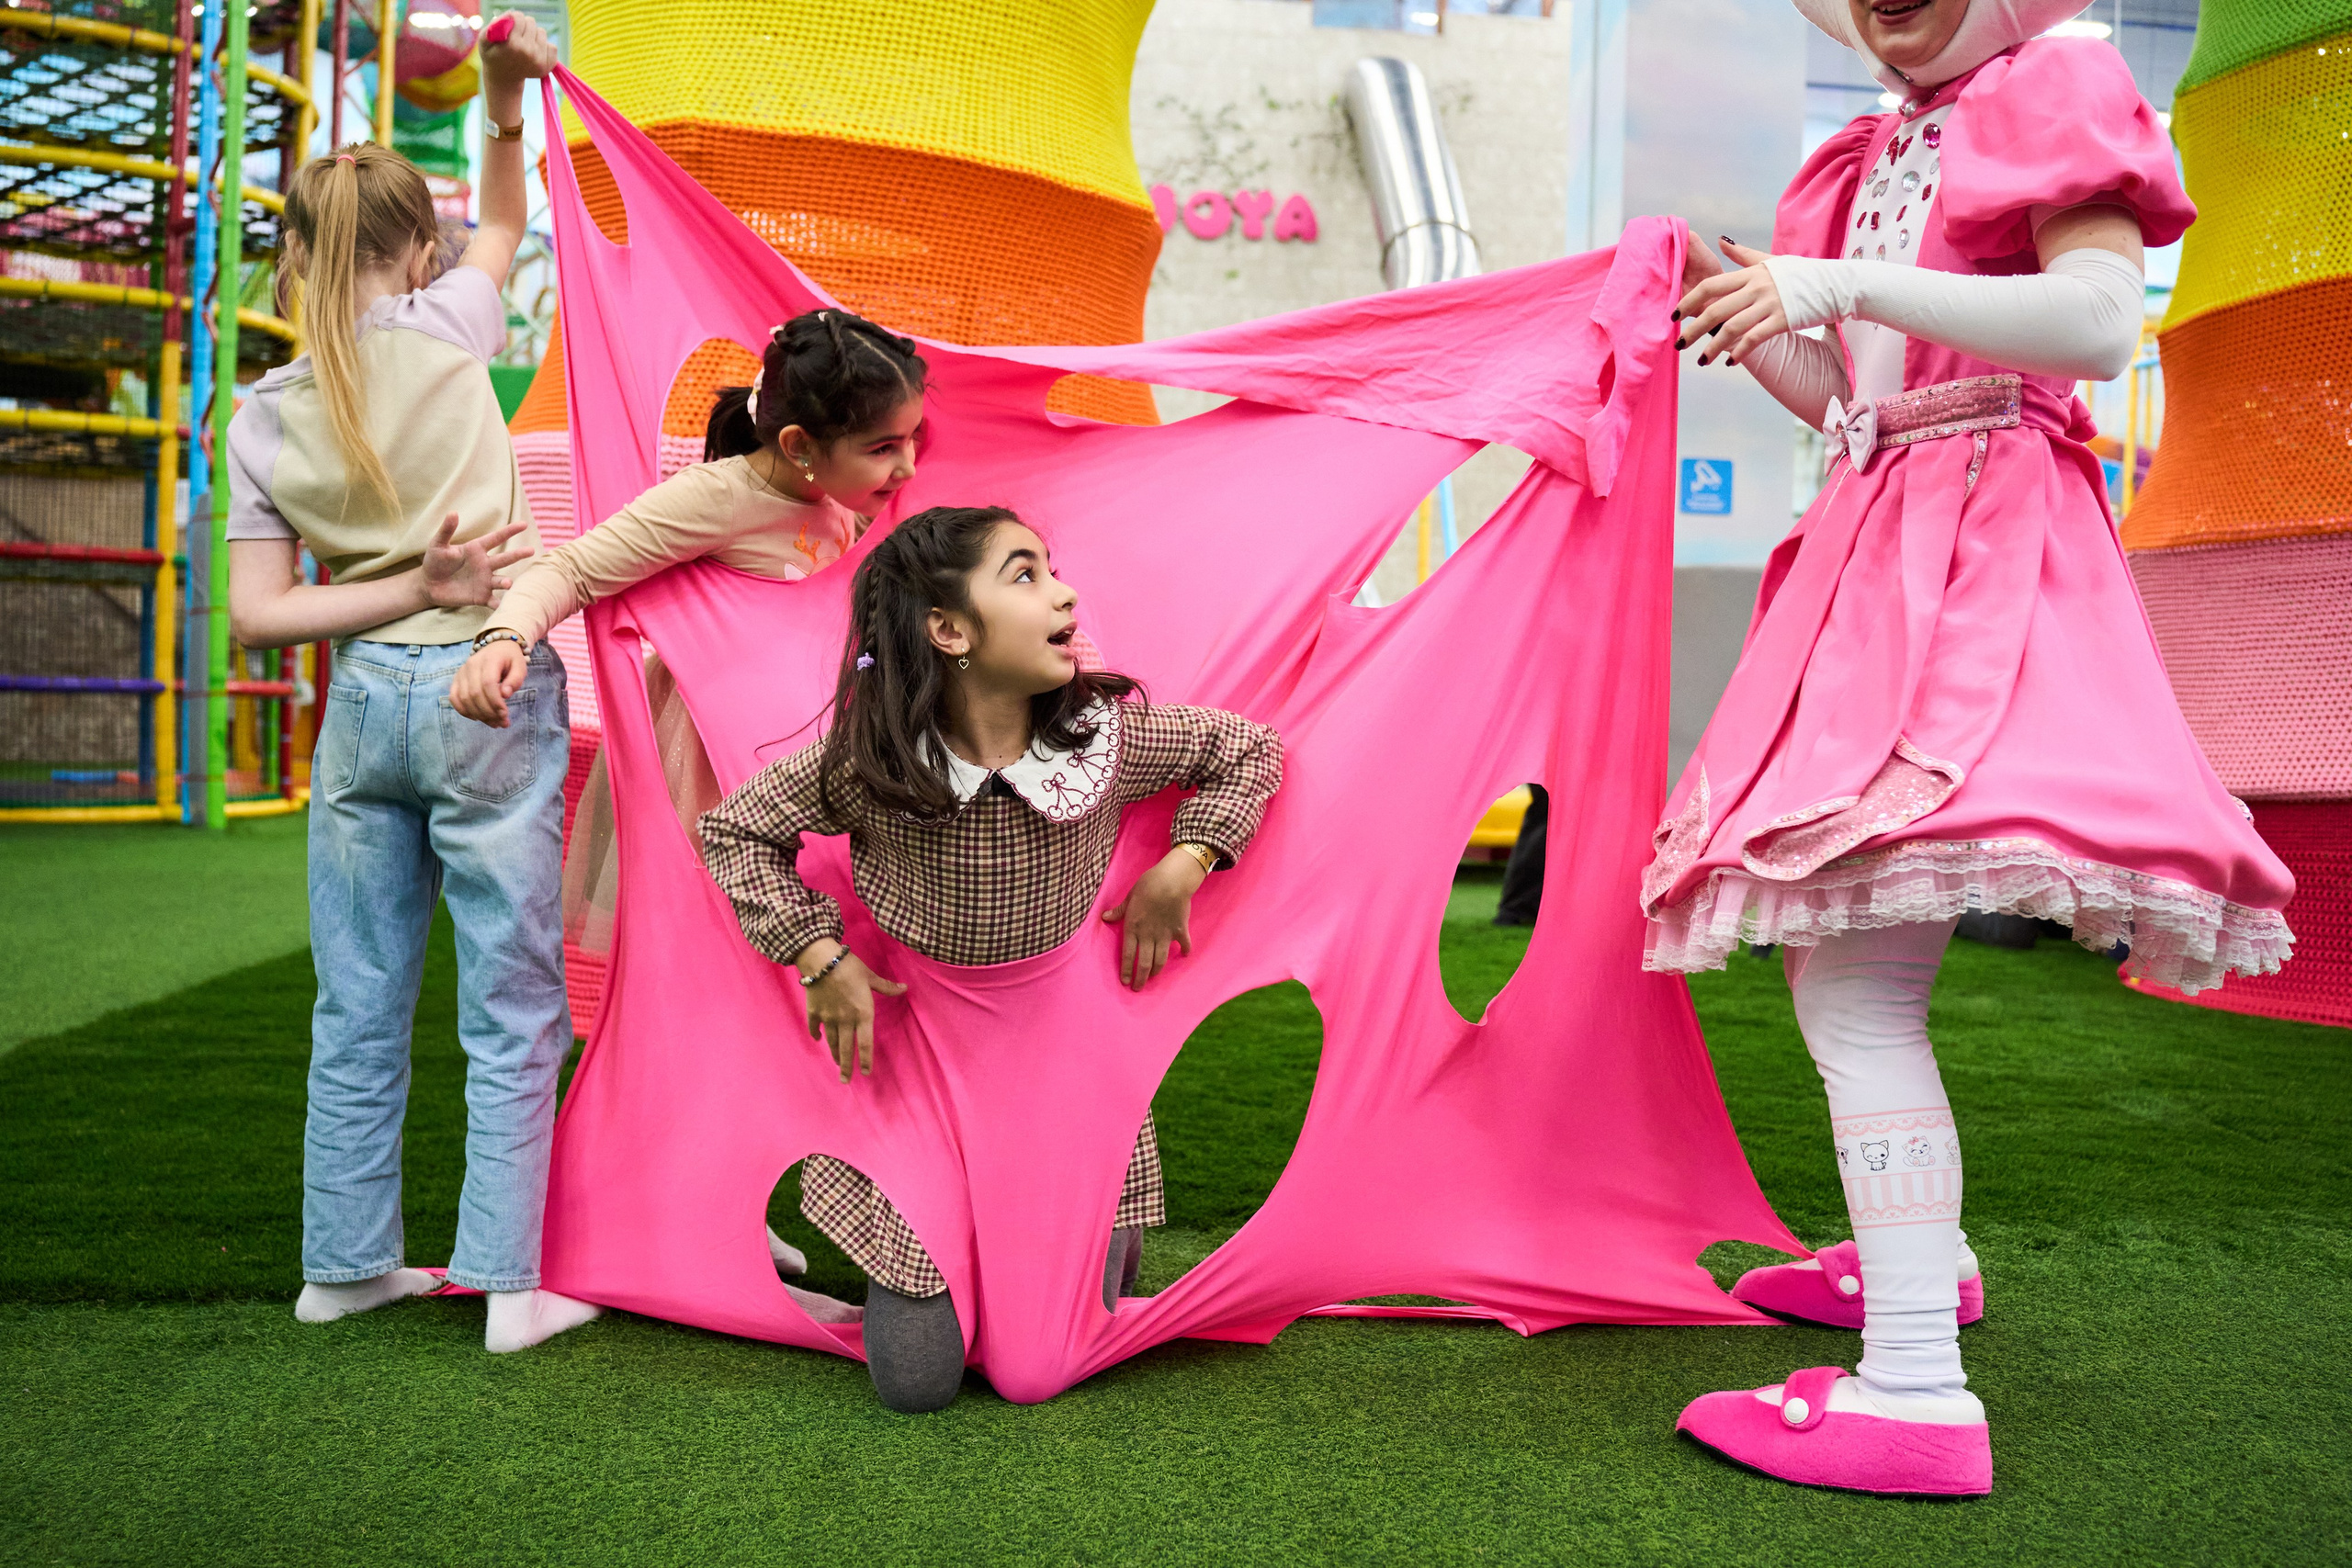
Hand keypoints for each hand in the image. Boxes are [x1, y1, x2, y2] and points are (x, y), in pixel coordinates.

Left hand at [421, 512, 532, 608]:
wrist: (429, 585)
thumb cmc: (435, 561)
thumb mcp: (438, 544)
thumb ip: (446, 530)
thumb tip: (453, 512)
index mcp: (477, 549)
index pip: (496, 538)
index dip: (509, 531)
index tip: (524, 524)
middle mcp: (485, 564)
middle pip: (505, 559)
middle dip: (518, 555)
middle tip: (531, 550)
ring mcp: (485, 581)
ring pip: (501, 580)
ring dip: (506, 582)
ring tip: (508, 583)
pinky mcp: (481, 596)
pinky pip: (493, 601)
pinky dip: (499, 605)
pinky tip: (502, 607)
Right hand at [451, 640, 528, 726]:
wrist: (497, 647)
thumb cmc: (510, 659)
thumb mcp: (520, 666)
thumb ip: (515, 680)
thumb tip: (505, 695)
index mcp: (489, 659)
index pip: (488, 683)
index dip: (495, 702)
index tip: (505, 714)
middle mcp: (471, 665)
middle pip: (475, 693)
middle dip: (489, 712)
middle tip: (502, 723)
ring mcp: (461, 672)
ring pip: (464, 698)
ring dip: (478, 715)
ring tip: (494, 723)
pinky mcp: (456, 679)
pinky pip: (454, 698)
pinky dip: (464, 711)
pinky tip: (478, 718)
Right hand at [480, 12, 556, 85]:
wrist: (503, 78)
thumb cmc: (493, 55)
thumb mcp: (485, 40)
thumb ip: (493, 26)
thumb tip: (511, 16)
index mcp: (513, 45)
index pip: (519, 17)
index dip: (513, 19)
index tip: (510, 25)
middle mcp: (528, 52)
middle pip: (531, 22)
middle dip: (523, 26)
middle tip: (516, 36)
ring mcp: (540, 60)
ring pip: (542, 32)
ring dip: (533, 35)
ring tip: (524, 44)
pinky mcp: (548, 66)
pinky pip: (552, 46)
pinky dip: (544, 47)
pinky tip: (534, 52)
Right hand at [796, 941, 907, 1082]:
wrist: (822, 960)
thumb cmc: (850, 966)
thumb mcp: (871, 976)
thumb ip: (886, 987)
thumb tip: (904, 988)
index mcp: (863, 1014)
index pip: (865, 1043)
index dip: (865, 1060)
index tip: (865, 1072)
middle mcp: (845, 1021)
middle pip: (845, 1049)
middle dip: (846, 1067)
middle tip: (846, 1080)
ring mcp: (828, 1018)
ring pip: (831, 1041)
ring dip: (834, 1054)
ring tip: (836, 1064)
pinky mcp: (814, 1012)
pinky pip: (815, 1028)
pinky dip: (816, 1035)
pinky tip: (818, 1040)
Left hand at [1100, 849, 1207, 991]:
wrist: (1171, 881)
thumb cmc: (1148, 885)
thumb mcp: (1129, 896)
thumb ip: (1119, 910)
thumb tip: (1105, 917)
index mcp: (1133, 928)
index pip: (1128, 955)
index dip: (1126, 970)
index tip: (1125, 982)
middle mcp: (1148, 935)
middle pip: (1144, 963)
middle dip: (1140, 978)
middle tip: (1138, 988)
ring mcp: (1165, 935)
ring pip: (1160, 959)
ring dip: (1156, 971)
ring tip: (1153, 978)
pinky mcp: (1180, 930)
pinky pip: (1184, 944)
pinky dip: (1185, 951)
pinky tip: (1184, 956)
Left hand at [1676, 237, 1789, 367]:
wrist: (1833, 285)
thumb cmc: (1799, 274)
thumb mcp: (1769, 261)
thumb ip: (1742, 255)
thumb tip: (1720, 241)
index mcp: (1750, 274)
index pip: (1711, 285)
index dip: (1689, 300)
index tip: (1674, 314)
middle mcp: (1757, 288)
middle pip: (1716, 309)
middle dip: (1694, 329)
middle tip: (1679, 344)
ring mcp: (1770, 304)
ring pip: (1732, 328)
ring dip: (1713, 347)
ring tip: (1701, 360)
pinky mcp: (1782, 320)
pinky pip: (1754, 338)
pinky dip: (1740, 352)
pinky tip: (1729, 362)